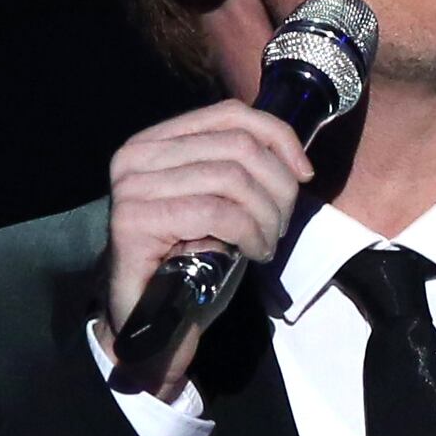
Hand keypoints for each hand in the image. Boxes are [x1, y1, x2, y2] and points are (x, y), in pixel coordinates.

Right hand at [102, 100, 312, 397]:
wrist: (149, 321)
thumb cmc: (191, 261)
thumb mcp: (222, 204)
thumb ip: (241, 170)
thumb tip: (291, 156)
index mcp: (157, 141)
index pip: (229, 114)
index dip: (278, 137)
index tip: (304, 174)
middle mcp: (137, 156)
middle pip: (237, 146)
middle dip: (277, 187)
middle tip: (281, 225)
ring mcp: (131, 187)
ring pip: (231, 179)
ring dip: (266, 216)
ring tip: (267, 243)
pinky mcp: (134, 221)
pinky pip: (217, 213)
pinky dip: (249, 234)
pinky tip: (252, 254)